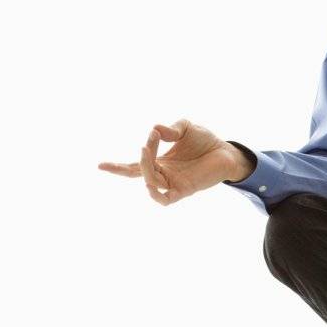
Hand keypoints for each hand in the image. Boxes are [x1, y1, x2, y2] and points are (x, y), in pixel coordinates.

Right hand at [98, 119, 249, 205]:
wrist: (227, 152)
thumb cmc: (205, 141)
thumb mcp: (185, 128)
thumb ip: (170, 129)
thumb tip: (154, 129)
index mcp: (160, 162)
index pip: (134, 168)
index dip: (117, 168)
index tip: (99, 166)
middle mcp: (164, 174)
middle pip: (139, 172)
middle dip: (139, 157)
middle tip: (149, 139)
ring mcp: (173, 183)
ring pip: (150, 180)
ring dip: (146, 164)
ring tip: (149, 145)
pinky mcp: (185, 189)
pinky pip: (165, 199)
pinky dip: (155, 193)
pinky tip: (149, 183)